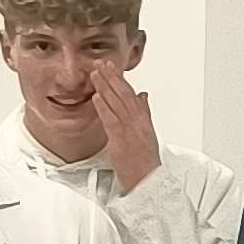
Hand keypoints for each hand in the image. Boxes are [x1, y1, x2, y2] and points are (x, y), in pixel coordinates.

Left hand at [86, 59, 160, 191]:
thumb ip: (144, 112)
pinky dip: (104, 108)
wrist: (148, 181)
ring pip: (117, 104)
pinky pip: (111, 121)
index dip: (120, 79)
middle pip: (124, 95)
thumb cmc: (146, 161)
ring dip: (105, 87)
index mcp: (144, 120)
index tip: (111, 67)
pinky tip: (96, 98)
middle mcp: (138, 122)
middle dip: (112, 77)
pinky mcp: (121, 141)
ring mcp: (130, 131)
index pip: (131, 94)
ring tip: (95, 74)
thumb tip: (143, 95)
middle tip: (101, 63)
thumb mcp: (148, 132)